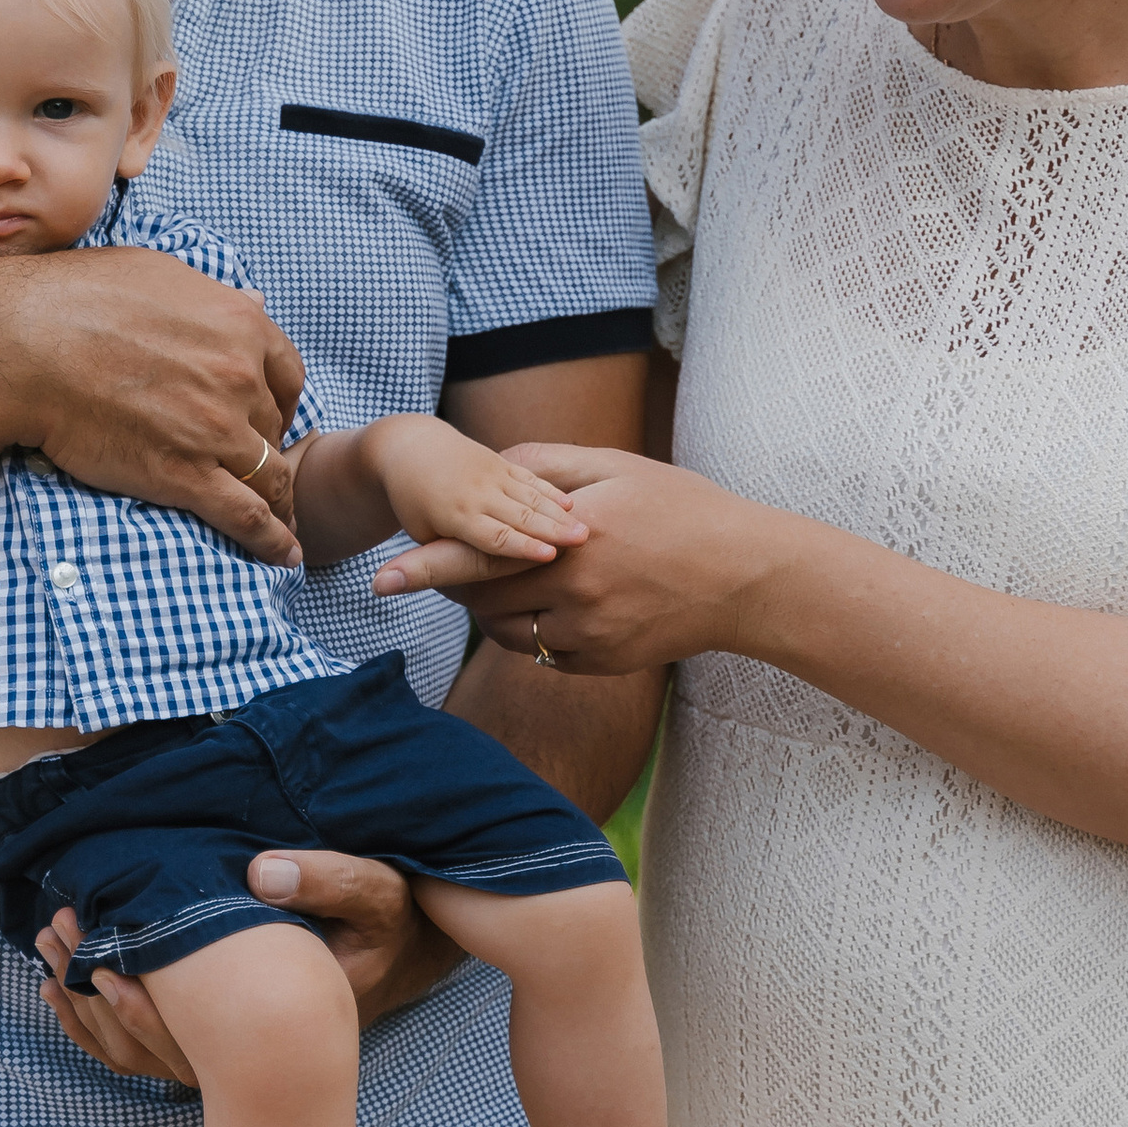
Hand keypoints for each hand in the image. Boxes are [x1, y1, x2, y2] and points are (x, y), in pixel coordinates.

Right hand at [0, 243, 305, 564]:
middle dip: (265, 446)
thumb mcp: (159, 275)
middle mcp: (238, 376)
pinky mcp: (183, 475)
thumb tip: (255, 301)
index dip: (281, 402)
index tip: (271, 417)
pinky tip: (285, 556)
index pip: (287, 375)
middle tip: (251, 465)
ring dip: (279, 500)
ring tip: (284, 520)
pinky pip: (247, 516)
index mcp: (238, 324)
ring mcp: (215, 429)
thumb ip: (214, 298)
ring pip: (269, 474)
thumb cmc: (77, 299)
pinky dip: (272, 540)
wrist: (23, 345)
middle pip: (273, 425)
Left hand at [35, 850, 461, 1086]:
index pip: (193, 1017)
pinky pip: (149, 1051)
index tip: (96, 925)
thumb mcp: (374, 891)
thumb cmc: (391, 921)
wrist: (407, 953)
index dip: (135, 975)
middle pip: (152, 1038)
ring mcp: (234, 1054)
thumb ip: (325, 878)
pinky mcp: (223, 1043)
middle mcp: (251, 1051)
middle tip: (55, 929)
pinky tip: (67, 986)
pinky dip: (100, 1023)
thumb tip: (259, 871)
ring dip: (88, 1004)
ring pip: (143, 1052)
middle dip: (93, 985)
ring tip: (50, 950)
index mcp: (282, 1015)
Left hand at [361, 415, 591, 590]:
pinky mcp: (501, 464)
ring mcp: (492, 474)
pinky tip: (571, 503)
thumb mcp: (421, 526)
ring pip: (531, 496)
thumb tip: (478, 571)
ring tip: (585, 529)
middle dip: (552, 529)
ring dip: (559, 513)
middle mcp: (478, 492)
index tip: (549, 554)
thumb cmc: (412, 499)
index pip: (495, 537)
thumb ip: (454, 546)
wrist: (410, 445)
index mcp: (457, 514)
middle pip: (521, 516)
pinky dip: (551, 491)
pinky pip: (530, 478)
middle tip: (584, 541)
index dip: (522, 546)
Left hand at [453, 444, 778, 672]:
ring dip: (490, 610)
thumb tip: (491, 462)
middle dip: (457, 584)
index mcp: (575, 538)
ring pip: (506, 632)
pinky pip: (541, 652)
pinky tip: (546, 602)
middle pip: (483, 601)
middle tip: (440, 566)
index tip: (379, 576)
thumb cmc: (684, 509)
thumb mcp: (617, 467)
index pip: (479, 557)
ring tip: (499, 580)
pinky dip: (529, 630)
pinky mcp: (601, 664)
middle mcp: (578, 593)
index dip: (424, 567)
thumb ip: (545, 463)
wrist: (747, 579)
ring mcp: (589, 636)